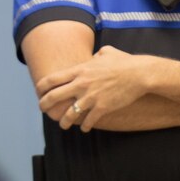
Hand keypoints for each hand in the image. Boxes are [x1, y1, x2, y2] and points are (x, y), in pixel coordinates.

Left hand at [36, 46, 150, 132]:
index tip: (39, 92)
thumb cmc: (124, 62)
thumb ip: (96, 55)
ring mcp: (91, 97)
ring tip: (63, 125)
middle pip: (53, 97)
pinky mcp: (102, 107)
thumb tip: (95, 56)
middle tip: (43, 109)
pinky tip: (85, 128)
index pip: (51, 79)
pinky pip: (87, 121)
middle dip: (44, 105)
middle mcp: (81, 84)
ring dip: (64, 121)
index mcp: (80, 70)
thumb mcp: (107, 52)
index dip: (41, 87)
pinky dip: (84, 126)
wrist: (140, 74)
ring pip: (69, 114)